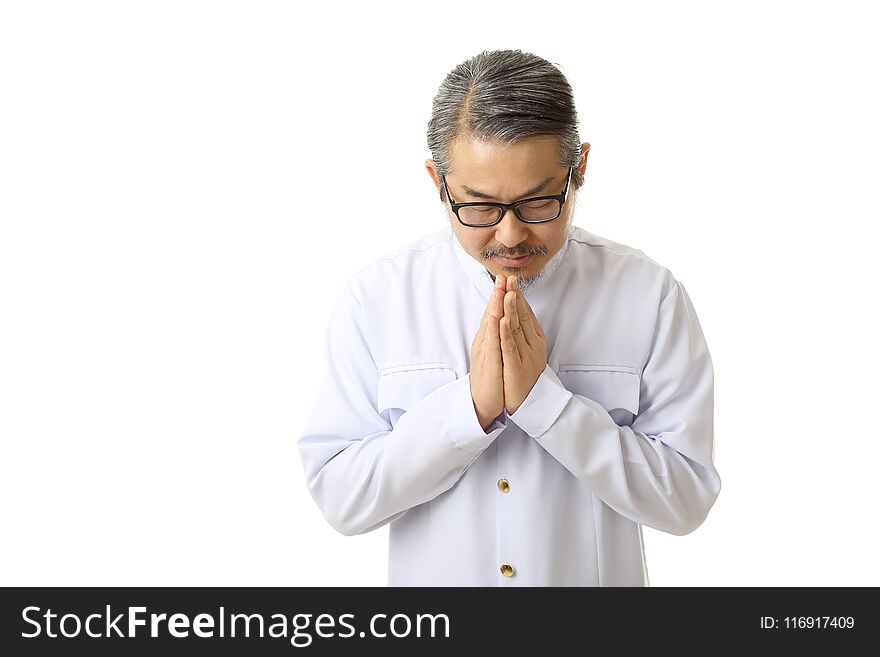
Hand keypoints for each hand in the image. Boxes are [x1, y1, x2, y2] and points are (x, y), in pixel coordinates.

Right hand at [469, 274, 505, 430]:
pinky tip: (496, 319)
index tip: (506, 278)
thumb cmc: (491, 377)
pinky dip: (494, 331)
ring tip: (500, 290)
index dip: (500, 295)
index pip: (494, 312)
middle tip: (502, 276)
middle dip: (497, 294)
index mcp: (488, 338)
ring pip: (490, 326)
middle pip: (491, 314)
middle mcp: (484, 342)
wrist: (481, 401)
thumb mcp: (495, 352)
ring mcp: (485, 352)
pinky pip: (492, 345)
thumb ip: (497, 335)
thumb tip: (501, 319)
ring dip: (495, 307)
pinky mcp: (488, 364)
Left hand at [499, 275, 547, 414]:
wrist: (529, 403)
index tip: (511, 279)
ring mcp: (525, 356)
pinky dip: (505, 333)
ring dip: (511, 309)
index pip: (525, 313)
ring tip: (507, 292)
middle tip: (509, 278)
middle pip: (521, 316)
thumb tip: (518, 312)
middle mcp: (532, 345)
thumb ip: (523, 331)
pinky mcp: (516, 367)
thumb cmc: (524, 375)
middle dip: (514, 296)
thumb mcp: (525, 349)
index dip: (517, 296)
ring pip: (516, 328)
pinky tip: (501, 320)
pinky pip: (509, 347)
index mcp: (535, 339)